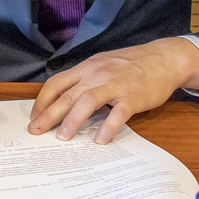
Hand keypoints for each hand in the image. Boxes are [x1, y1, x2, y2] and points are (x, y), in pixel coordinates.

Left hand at [28, 37, 198, 143]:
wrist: (164, 58)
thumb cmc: (132, 65)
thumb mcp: (103, 66)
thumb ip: (85, 80)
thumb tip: (65, 101)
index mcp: (87, 68)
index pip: (56, 83)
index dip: (42, 101)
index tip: (34, 117)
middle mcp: (97, 75)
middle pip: (67, 95)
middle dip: (48, 115)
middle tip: (35, 131)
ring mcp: (115, 85)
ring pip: (87, 101)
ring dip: (72, 121)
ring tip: (62, 138)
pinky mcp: (133, 96)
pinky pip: (118, 113)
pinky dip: (108, 127)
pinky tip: (100, 140)